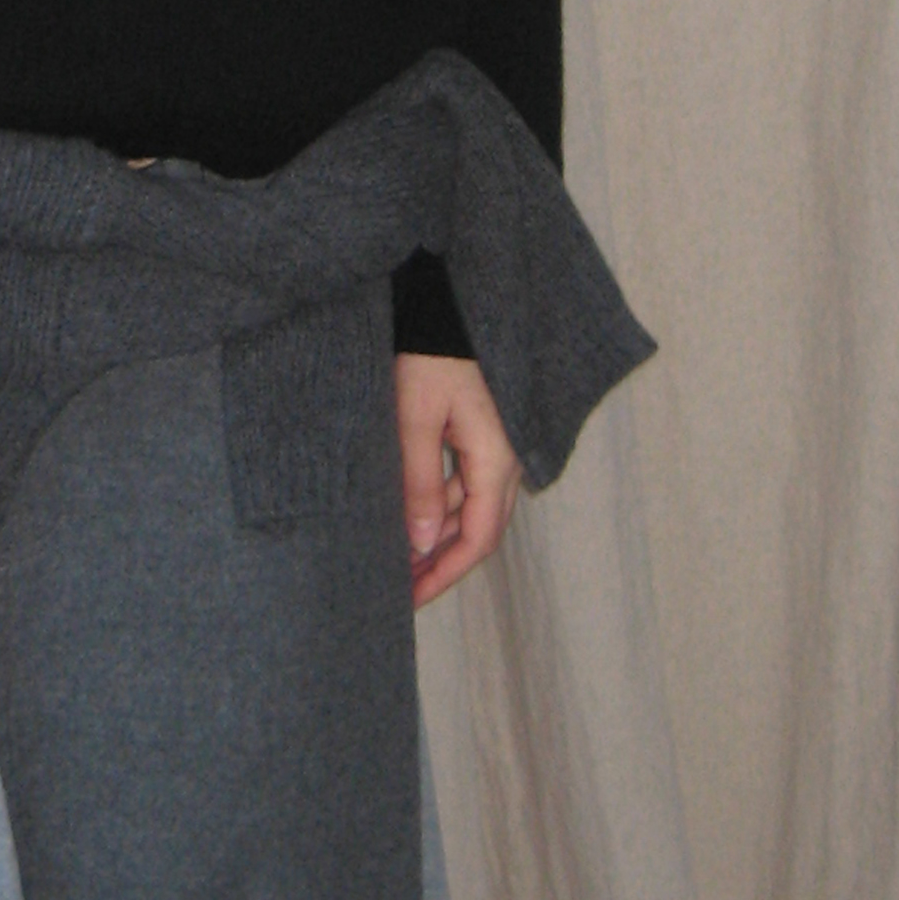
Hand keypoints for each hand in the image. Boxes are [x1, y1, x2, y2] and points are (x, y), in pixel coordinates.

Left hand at [394, 352, 520, 607]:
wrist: (446, 301)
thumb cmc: (432, 352)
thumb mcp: (416, 416)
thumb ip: (419, 481)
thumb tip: (420, 543)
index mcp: (497, 460)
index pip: (479, 539)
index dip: (444, 574)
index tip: (409, 599)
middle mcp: (505, 459)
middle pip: (477, 528)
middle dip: (438, 563)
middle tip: (396, 588)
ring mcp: (494, 444)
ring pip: (469, 506)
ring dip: (435, 534)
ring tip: (394, 557)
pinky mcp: (478, 429)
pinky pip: (463, 480)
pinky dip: (437, 504)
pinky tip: (406, 514)